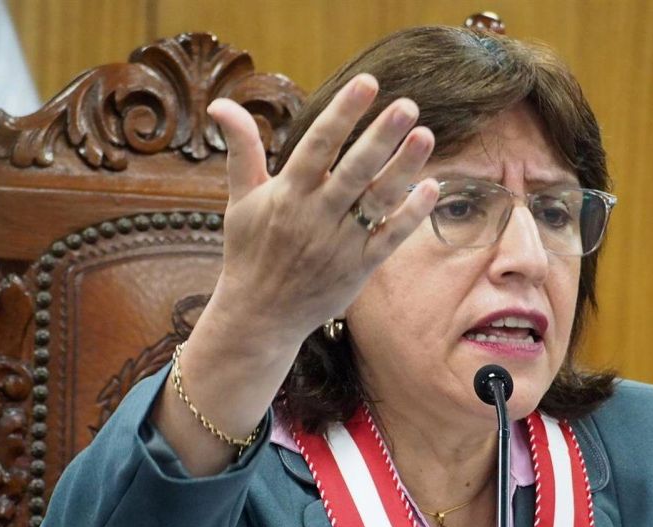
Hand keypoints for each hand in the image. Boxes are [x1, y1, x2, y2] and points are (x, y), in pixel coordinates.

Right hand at [206, 73, 439, 344]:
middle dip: (381, 137)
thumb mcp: (240, 200)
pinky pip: (389, 238)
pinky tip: (431, 187)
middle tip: (407, 104)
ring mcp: (340, 245)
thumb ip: (241, 149)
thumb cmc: (249, 252)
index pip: (318, 145)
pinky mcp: (358, 270)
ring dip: (403, 168)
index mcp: (287, 195)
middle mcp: (315, 217)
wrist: (260, 316)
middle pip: (354, 170)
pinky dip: (410, 215)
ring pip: (377, 201)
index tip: (367, 83)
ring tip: (425, 135)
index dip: (343, 113)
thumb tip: (222, 103)